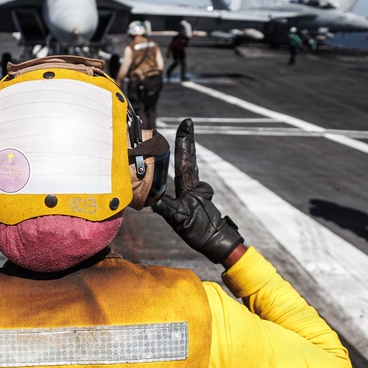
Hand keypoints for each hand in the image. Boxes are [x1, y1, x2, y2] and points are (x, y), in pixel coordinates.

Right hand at [152, 118, 243, 263]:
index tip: (186, 124)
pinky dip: (182, 175)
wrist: (218, 242)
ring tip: (182, 141)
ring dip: (184, 155)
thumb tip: (150, 199)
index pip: (185, 160)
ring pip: (188, 170)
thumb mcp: (180, 221)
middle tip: (188, 124)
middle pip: (189, 159)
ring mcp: (197, 192)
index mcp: (191, 187)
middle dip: (186, 141)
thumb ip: (165, 209)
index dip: (184, 142)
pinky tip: (177, 176)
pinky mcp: (196, 199)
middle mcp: (195, 186)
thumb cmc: (202, 232)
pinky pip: (186, 183)